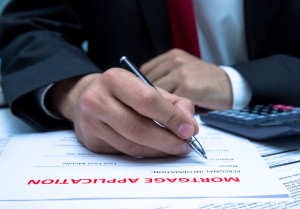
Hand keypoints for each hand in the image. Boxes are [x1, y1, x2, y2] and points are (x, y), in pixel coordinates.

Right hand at [46, 68, 197, 156]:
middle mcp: (97, 100)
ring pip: (132, 145)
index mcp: (114, 79)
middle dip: (167, 140)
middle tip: (186, 145)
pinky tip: (157, 150)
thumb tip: (189, 125)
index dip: (171, 117)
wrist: (86, 97)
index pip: (147, 100)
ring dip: (159, 150)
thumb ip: (172, 102)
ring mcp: (90, 123)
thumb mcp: (146, 87)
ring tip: (175, 148)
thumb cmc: (121, 92)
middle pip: (138, 128)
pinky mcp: (91, 141)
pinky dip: (146, 154)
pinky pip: (124, 152)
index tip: (189, 129)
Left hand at [140, 49, 232, 109]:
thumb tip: (144, 94)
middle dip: (147, 99)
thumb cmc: (204, 82)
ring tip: (161, 115)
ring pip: (156, 93)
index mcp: (171, 56)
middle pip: (147, 83)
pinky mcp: (188, 87)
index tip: (143, 100)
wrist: (230, 85)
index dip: (142, 88)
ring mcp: (181, 73)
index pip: (144, 72)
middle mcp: (174, 61)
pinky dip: (169, 111)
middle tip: (149, 111)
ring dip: (157, 106)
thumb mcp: (183, 72)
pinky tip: (173, 115)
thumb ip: (166, 78)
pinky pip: (170, 102)